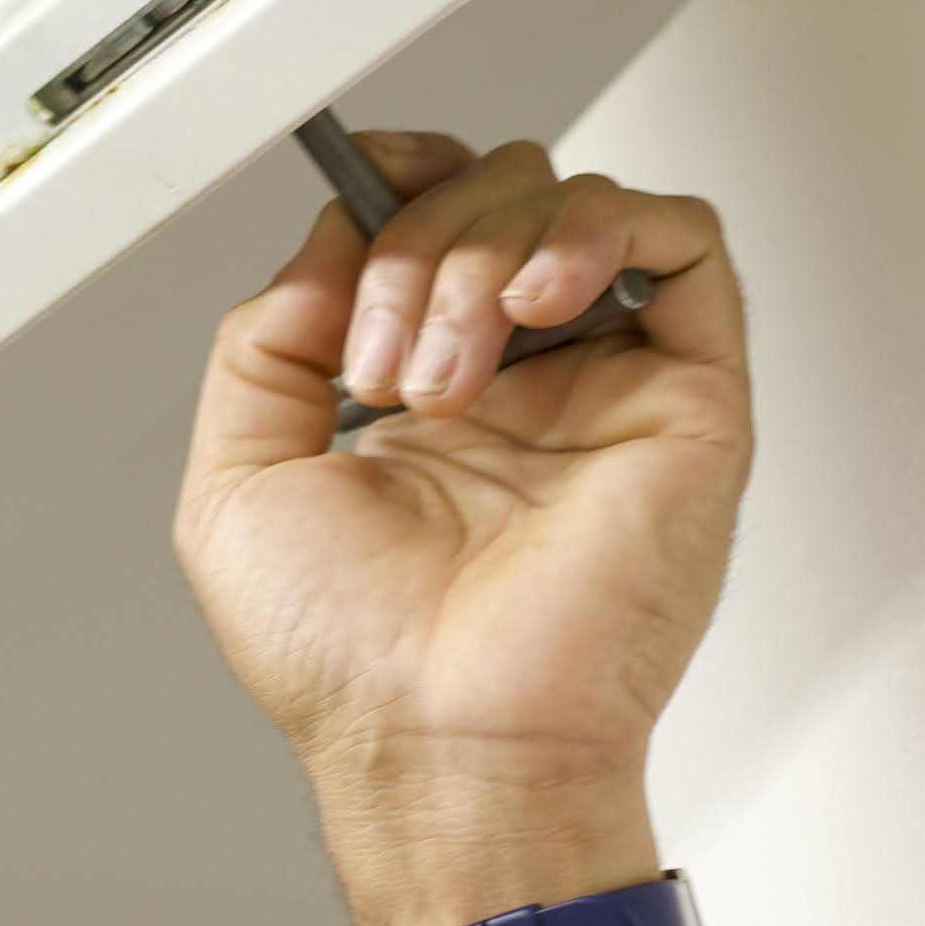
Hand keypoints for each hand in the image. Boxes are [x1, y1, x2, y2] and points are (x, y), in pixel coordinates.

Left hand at [173, 134, 751, 925]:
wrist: (438, 743)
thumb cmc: (354, 663)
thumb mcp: (237, 481)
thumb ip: (265, 343)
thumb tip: (327, 244)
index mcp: (427, 391)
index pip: (433, 222)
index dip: (399, 181)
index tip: (361, 184)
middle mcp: (523, 382)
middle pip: (497, 196)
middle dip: (418, 244)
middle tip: (380, 358)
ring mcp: (606, 386)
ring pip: (577, 207)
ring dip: (487, 253)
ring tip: (449, 369)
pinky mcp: (687, 403)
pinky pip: (684, 246)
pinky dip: (604, 231)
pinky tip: (535, 300)